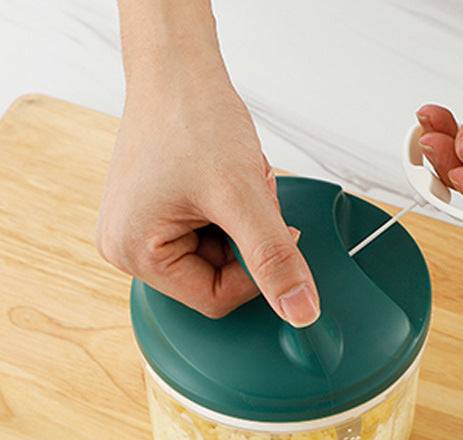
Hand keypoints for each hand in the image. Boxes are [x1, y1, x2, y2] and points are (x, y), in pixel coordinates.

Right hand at [98, 0, 318, 324]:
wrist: (179, 69)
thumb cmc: (194, 118)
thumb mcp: (243, 196)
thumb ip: (274, 260)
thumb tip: (300, 313)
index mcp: (134, 254)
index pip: (217, 300)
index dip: (257, 272)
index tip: (273, 230)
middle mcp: (128, 249)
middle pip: (217, 279)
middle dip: (246, 240)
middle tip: (245, 194)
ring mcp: (140, 232)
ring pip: (219, 257)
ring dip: (242, 225)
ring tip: (232, 182)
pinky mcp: (156, 217)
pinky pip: (210, 236)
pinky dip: (231, 214)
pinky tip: (225, 183)